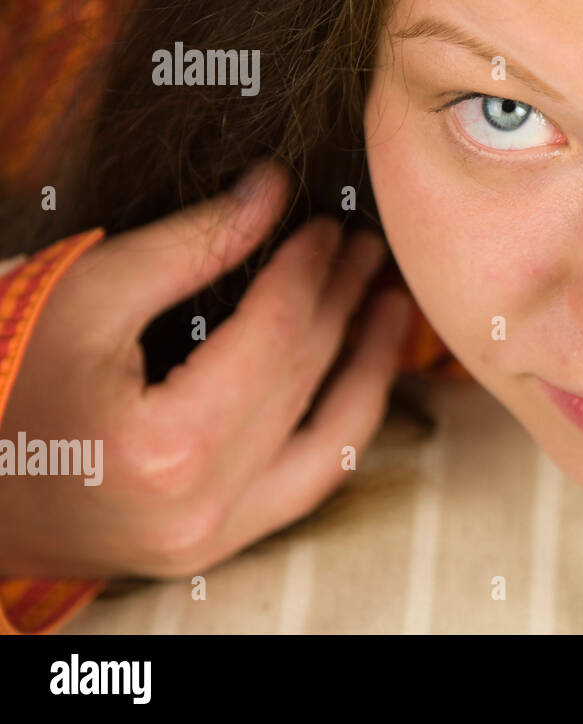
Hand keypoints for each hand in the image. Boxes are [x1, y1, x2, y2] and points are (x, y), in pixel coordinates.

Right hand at [0, 161, 414, 577]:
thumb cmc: (5, 380)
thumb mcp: (83, 296)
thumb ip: (188, 244)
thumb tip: (273, 191)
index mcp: (165, 444)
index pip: (275, 334)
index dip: (309, 269)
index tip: (327, 224)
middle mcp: (204, 504)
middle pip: (304, 376)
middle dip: (342, 300)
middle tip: (365, 246)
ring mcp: (218, 535)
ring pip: (334, 437)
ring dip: (369, 361)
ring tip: (390, 302)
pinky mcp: (220, 545)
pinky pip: (313, 479)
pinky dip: (347, 421)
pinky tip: (364, 371)